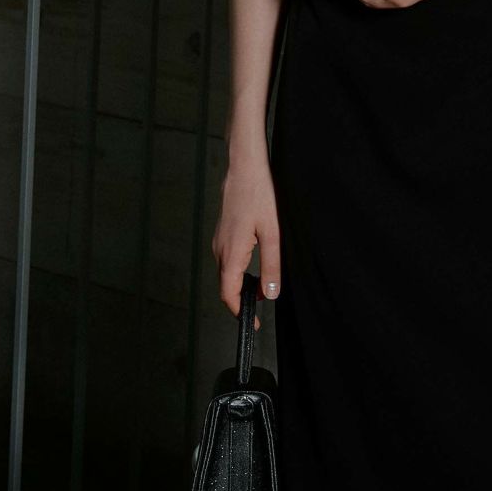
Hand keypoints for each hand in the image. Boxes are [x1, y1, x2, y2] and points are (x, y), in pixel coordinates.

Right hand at [211, 159, 281, 328]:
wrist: (244, 166)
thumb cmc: (258, 195)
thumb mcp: (272, 233)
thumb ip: (271, 265)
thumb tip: (270, 294)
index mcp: (231, 253)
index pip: (228, 294)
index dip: (239, 312)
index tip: (251, 324)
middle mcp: (220, 249)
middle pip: (225, 285)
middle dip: (240, 300)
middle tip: (260, 309)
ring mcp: (219, 239)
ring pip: (226, 272)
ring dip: (240, 284)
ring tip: (261, 287)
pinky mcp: (222, 231)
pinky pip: (227, 258)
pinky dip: (238, 269)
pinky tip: (254, 264)